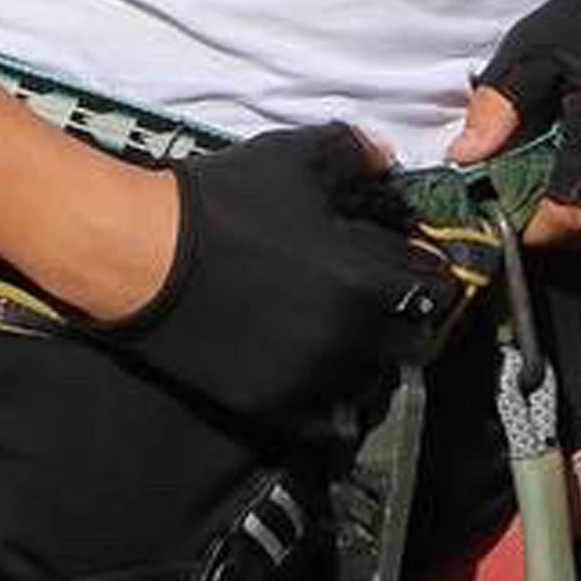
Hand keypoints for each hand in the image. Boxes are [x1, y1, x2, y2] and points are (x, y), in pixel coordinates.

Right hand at [92, 125, 456, 442]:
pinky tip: (312, 375)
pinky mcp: (273, 409)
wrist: (144, 257)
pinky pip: (326, 425)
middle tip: (380, 304)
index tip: (408, 268)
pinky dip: (329, 405)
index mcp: (366, 281)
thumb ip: (354, 155)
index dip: (427, 275)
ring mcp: (312, 381)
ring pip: (371, 385)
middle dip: (405, 321)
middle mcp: (350, 339)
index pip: (436, 290)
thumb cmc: (222, 204)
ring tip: (341, 339)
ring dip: (367, 363)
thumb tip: (386, 161)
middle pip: (413, 344)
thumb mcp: (293, 159)